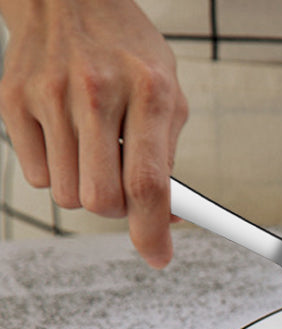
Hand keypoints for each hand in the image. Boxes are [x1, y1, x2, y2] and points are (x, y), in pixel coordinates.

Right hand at [0, 0, 187, 267]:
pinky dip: (57, 171)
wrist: (67, 0)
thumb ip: (168, 155)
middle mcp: (98, 93)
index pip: (149, 182)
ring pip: (67, 195)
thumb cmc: (126, 52)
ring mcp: (50, 96)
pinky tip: (68, 138)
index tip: (159, 255)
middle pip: (102, 199)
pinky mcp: (14, 102)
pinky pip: (38, 175)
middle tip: (125, 194)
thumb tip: (169, 215)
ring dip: (86, 190)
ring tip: (96, 154)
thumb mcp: (168, 92)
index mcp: (150, 92)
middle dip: (118, 212)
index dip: (153, 229)